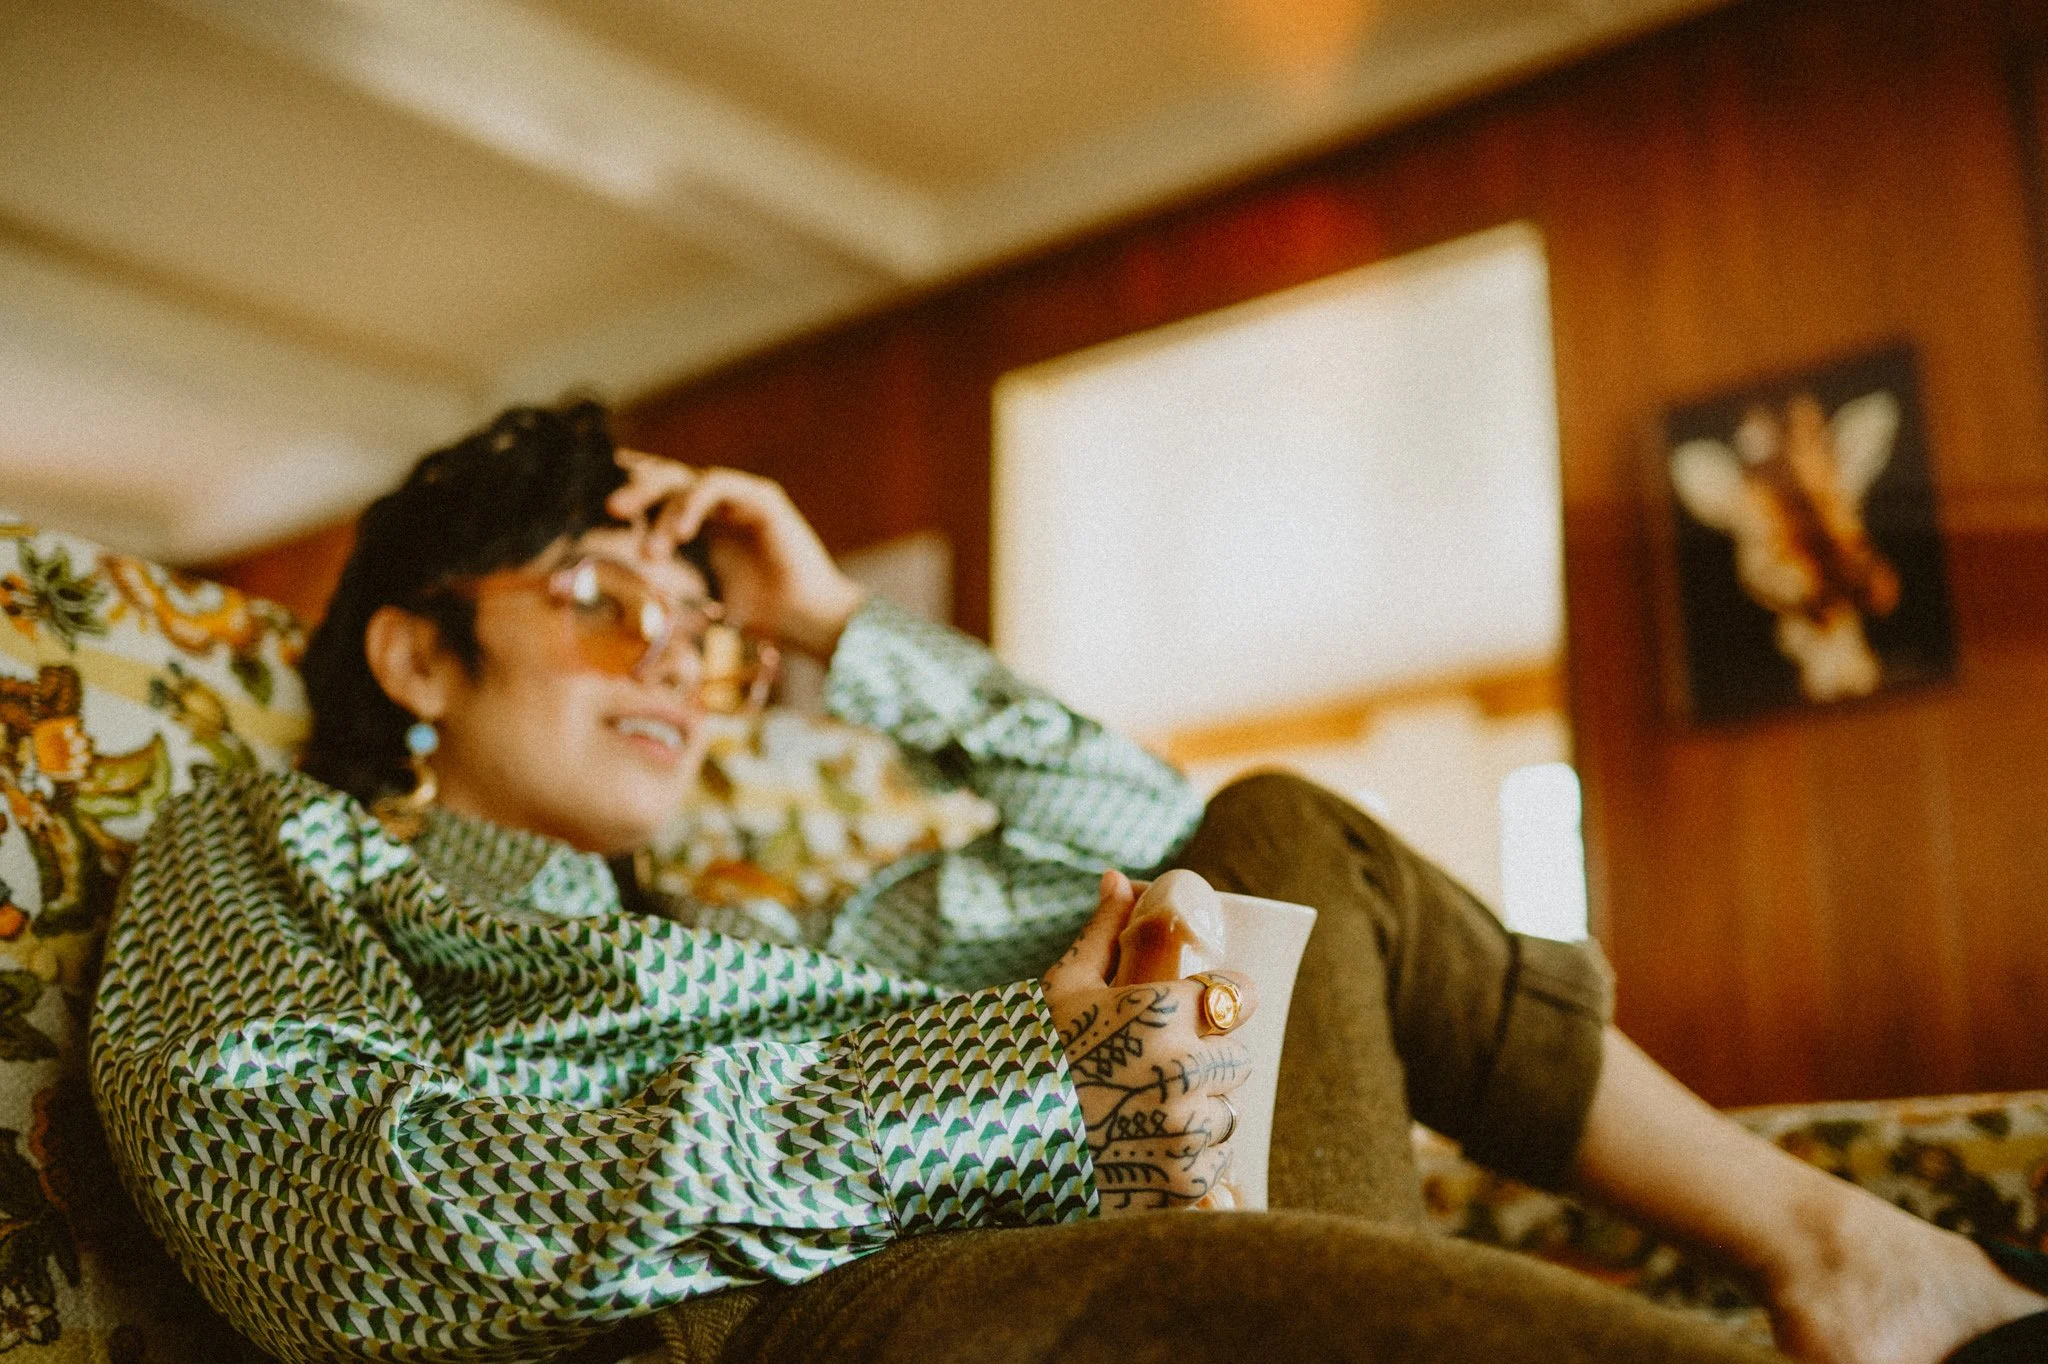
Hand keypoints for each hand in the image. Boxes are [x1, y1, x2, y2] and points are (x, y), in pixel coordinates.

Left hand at [608, 451, 866, 659]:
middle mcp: (725, 504)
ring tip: (653, 550)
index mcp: (709, 522)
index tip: (599, 499)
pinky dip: (693, 504)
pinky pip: (717, 485)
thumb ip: (675, 612)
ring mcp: (744, 497)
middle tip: (611, 510)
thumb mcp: (705, 608)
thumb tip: (635, 659)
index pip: (663, 493)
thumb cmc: (765, 616)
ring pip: (689, 480)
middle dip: (637, 490)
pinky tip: (681, 532)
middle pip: (669, 478)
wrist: (808, 620)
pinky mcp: (762, 497)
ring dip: (664, 510)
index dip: (633, 488)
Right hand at [1042, 870, 1256, 1213]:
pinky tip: (1149, 1154)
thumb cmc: (1027, 1050)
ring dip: (1201, 1113)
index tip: (1210, 1009)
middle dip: (1211, 1060)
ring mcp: (1183, 1132)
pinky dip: (1190, 1163)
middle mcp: (1182, 1070)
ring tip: (1151, 1113)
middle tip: (1166, 1066)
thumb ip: (1104, 931)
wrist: (987, 1138)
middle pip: (1239, 1060)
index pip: (1240, 995)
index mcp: (1161, 1011)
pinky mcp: (1180, 1185)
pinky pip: (1214, 1168)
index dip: (1225, 1002)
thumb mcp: (1063, 985)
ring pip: (1227, 1117)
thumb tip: (1118, 877)